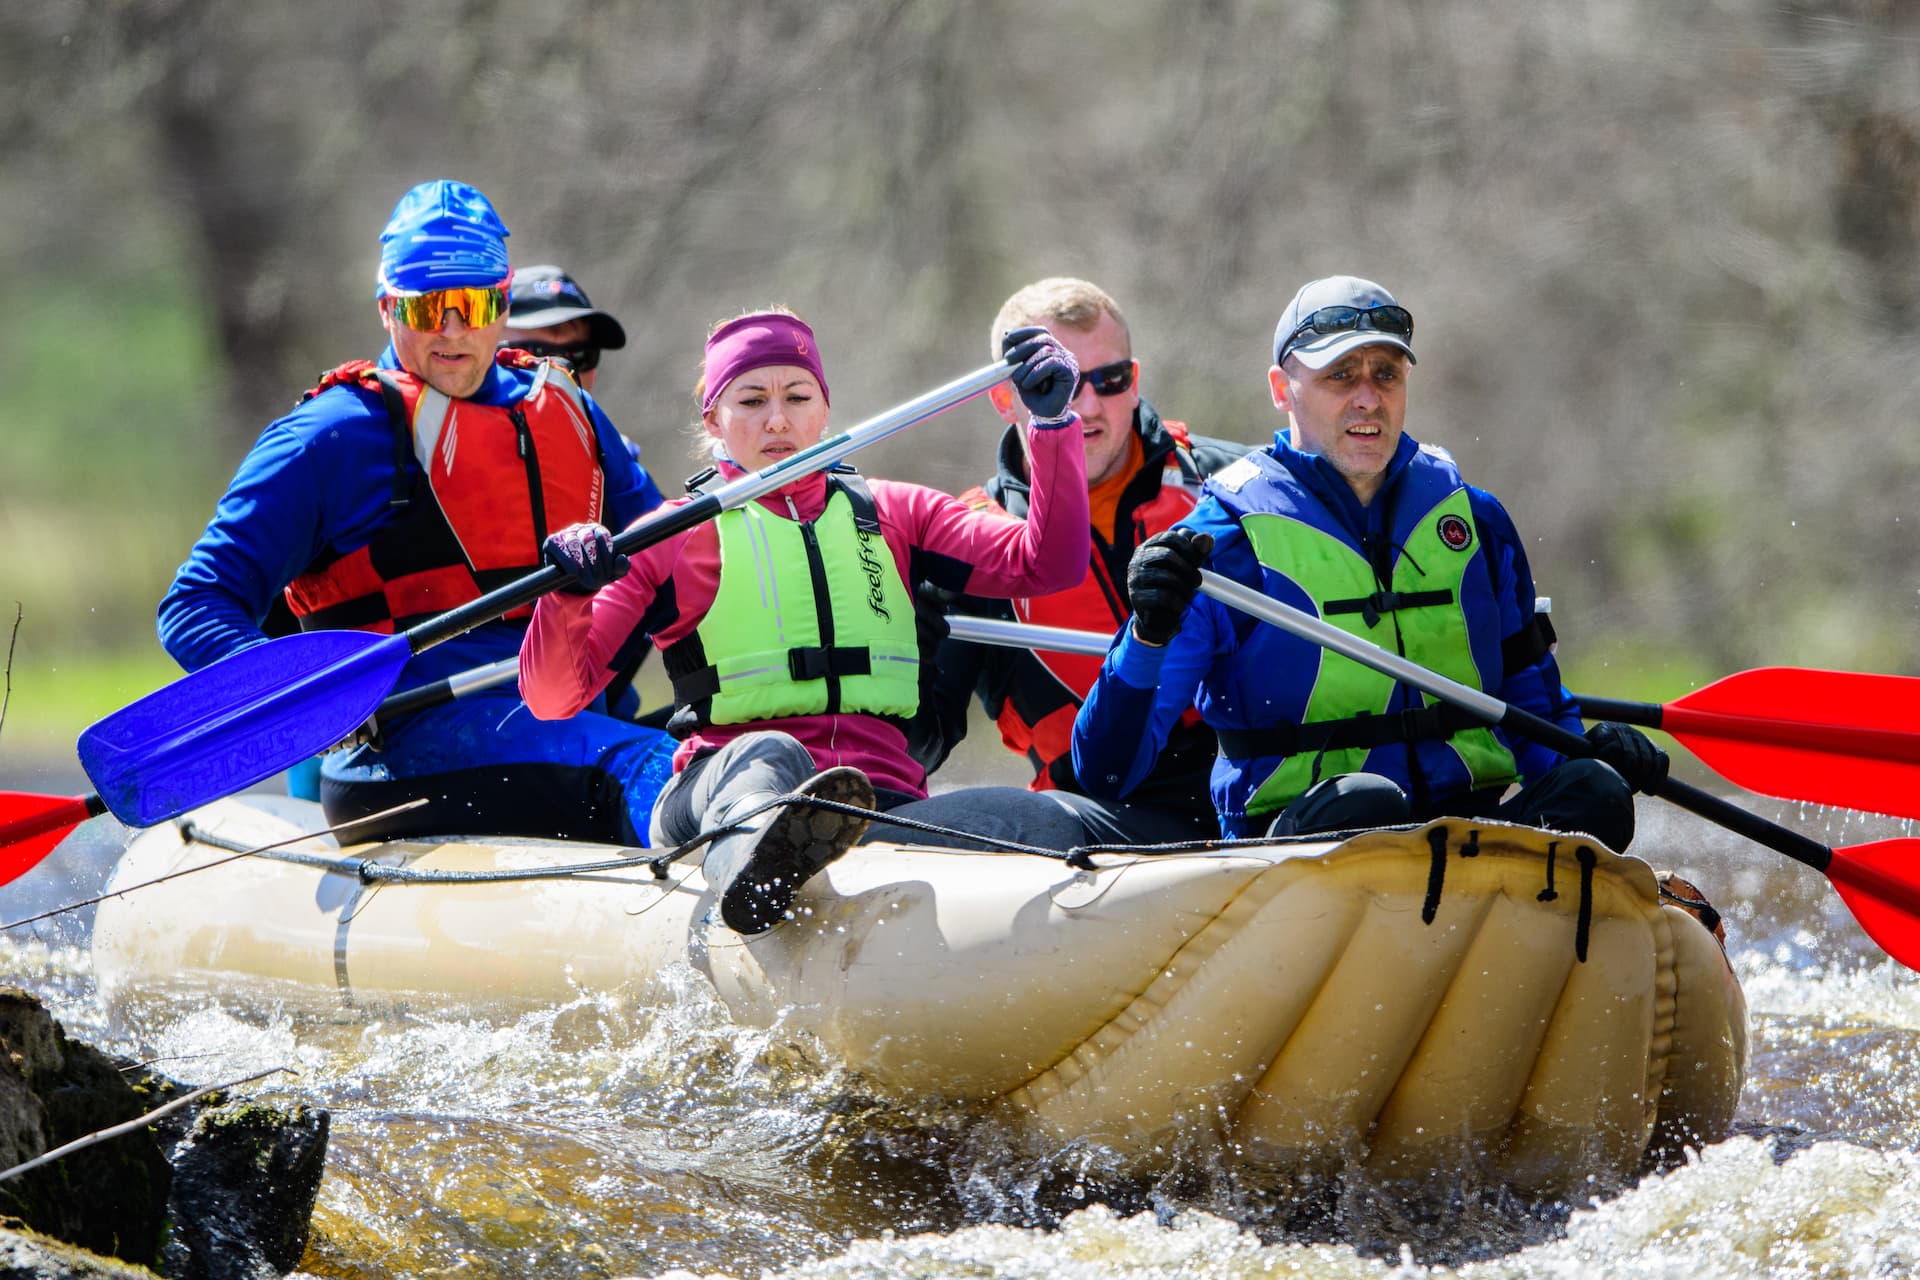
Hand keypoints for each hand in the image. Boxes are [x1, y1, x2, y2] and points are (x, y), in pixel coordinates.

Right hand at [543, 522, 628, 595]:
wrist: (573, 583)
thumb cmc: (595, 573)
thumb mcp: (611, 573)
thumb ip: (621, 566)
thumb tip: (621, 558)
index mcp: (597, 531)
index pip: (603, 536)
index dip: (606, 555)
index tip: (608, 572)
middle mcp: (581, 529)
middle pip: (588, 539)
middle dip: (594, 562)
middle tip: (597, 580)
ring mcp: (565, 534)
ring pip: (574, 542)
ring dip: (581, 562)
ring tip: (586, 578)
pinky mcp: (552, 542)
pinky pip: (559, 547)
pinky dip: (567, 560)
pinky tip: (574, 571)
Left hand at [1000, 325, 1079, 426]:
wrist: (1045, 417)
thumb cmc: (1033, 395)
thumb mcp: (1019, 372)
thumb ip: (1014, 355)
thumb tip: (1007, 333)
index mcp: (1052, 351)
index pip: (1041, 332)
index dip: (1025, 332)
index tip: (1008, 337)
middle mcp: (1063, 353)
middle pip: (1043, 338)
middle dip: (1022, 347)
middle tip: (1008, 360)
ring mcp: (1069, 361)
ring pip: (1046, 350)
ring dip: (1027, 365)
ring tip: (1019, 380)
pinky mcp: (1071, 371)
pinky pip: (1051, 363)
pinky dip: (1036, 372)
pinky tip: (1028, 383)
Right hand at [1126, 528, 1212, 644]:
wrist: (1157, 617)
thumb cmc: (1173, 585)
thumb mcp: (1188, 565)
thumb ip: (1197, 551)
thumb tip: (1206, 538)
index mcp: (1150, 546)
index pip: (1171, 537)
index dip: (1189, 548)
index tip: (1196, 560)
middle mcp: (1138, 559)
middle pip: (1168, 556)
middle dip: (1188, 569)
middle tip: (1198, 581)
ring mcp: (1135, 577)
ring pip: (1166, 576)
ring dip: (1184, 587)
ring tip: (1188, 594)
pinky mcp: (1136, 596)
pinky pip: (1163, 596)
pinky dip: (1177, 602)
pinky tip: (1179, 605)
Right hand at [1584, 721, 1668, 792]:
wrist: (1577, 760)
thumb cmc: (1605, 771)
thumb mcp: (1627, 776)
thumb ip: (1640, 779)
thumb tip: (1652, 790)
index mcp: (1646, 744)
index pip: (1660, 758)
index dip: (1656, 777)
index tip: (1648, 791)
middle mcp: (1635, 734)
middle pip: (1646, 760)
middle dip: (1637, 778)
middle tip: (1627, 786)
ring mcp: (1620, 729)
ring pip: (1629, 756)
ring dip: (1621, 770)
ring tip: (1612, 774)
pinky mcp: (1604, 728)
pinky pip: (1612, 748)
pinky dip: (1607, 759)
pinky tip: (1600, 760)